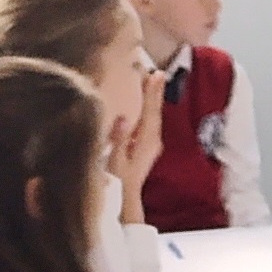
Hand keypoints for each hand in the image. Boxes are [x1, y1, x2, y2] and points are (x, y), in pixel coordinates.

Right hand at [110, 69, 165, 220]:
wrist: (126, 200)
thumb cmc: (118, 181)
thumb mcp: (115, 161)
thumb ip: (119, 139)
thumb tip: (123, 119)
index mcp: (147, 141)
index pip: (151, 112)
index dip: (153, 93)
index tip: (156, 75)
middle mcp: (152, 141)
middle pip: (155, 111)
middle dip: (155, 92)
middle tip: (156, 72)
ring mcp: (150, 144)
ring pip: (152, 116)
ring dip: (151, 99)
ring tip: (150, 81)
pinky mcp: (144, 147)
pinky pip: (147, 122)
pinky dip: (146, 110)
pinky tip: (142, 104)